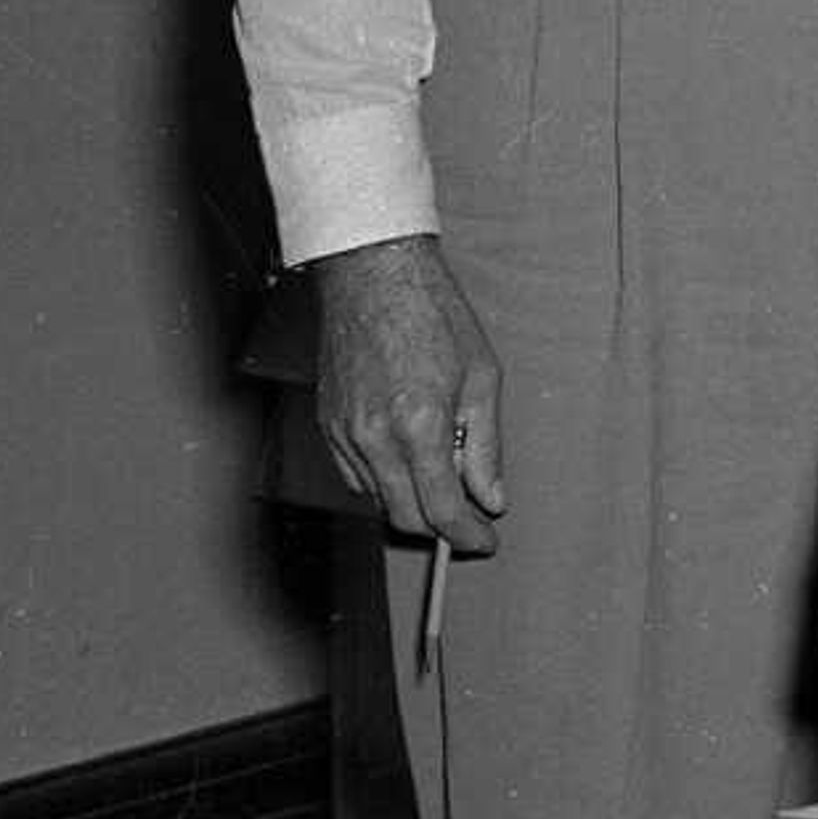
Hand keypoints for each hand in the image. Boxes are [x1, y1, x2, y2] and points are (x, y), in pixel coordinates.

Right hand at [313, 234, 506, 552]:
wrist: (374, 278)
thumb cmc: (433, 317)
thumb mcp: (482, 378)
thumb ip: (486, 447)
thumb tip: (491, 496)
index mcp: (418, 426)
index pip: (440, 509)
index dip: (467, 534)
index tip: (485, 539)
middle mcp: (374, 438)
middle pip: (404, 516)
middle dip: (441, 527)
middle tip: (472, 518)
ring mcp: (344, 434)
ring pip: (377, 499)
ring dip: (412, 501)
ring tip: (445, 473)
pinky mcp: (326, 426)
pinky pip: (354, 476)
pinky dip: (384, 481)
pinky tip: (409, 458)